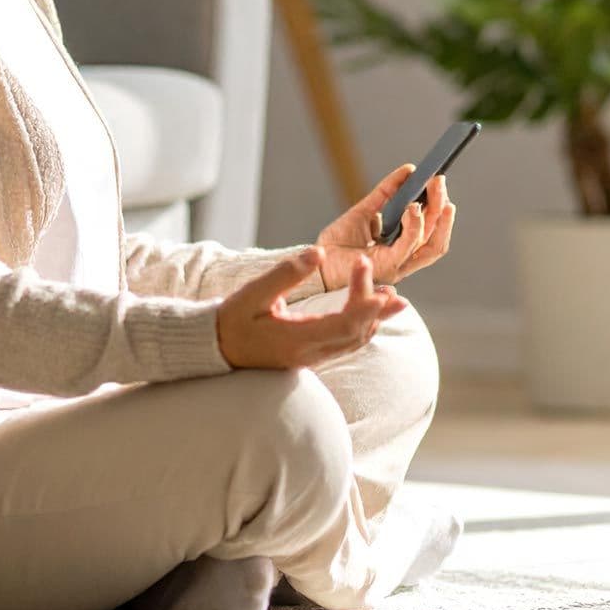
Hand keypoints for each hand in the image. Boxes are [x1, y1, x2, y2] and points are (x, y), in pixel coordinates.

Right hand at [216, 248, 407, 369]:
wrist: (217, 348)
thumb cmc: (232, 319)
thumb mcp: (254, 293)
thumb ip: (286, 273)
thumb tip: (318, 252)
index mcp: (297, 338)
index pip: (344, 323)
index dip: (363, 301)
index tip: (368, 274)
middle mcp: (309, 353)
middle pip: (356, 334)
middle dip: (377, 310)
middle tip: (392, 288)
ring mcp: (311, 357)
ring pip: (354, 342)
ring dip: (374, 320)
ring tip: (393, 299)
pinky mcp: (310, 356)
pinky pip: (345, 345)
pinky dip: (362, 328)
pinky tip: (369, 314)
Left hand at [313, 163, 457, 291]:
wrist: (316, 264)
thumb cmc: (338, 244)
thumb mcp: (365, 211)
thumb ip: (386, 193)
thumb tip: (408, 171)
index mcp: (401, 250)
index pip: (431, 233)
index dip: (439, 210)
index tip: (438, 183)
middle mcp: (404, 261)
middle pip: (435, 238)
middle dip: (441, 208)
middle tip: (439, 181)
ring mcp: (398, 266)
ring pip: (430, 245)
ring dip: (436, 216)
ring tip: (434, 190)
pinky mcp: (387, 266)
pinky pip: (408, 245)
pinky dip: (414, 225)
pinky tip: (412, 207)